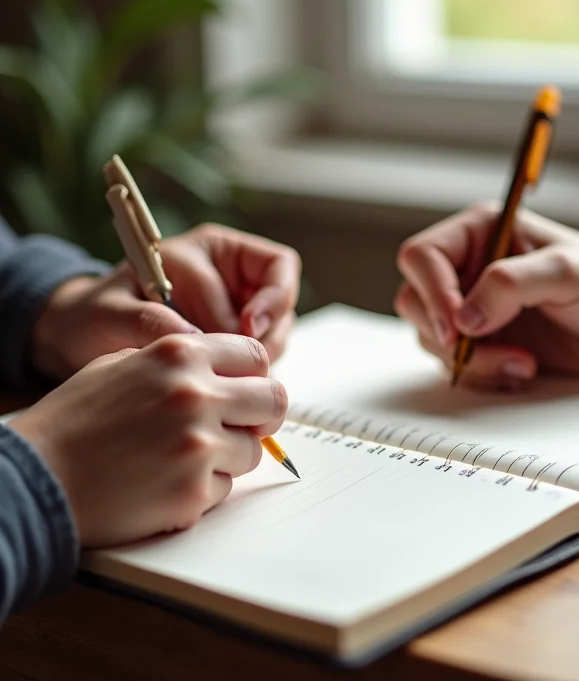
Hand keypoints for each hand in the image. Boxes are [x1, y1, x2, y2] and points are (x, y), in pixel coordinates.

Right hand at [9, 333, 286, 546]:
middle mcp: (196, 393)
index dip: (254, 376)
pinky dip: (204, 489)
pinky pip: (227, 489)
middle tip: (239, 426)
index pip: (257, 356)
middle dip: (261, 416)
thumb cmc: (77, 420)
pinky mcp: (193, 491)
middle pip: (275, 401)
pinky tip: (167, 483)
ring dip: (229, 457)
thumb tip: (230, 372)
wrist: (37, 477)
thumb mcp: (125, 364)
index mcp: (180, 353)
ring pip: (253, 451)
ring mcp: (198, 444)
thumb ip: (182, 360)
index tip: (245, 391)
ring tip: (183, 458)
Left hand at [32, 224, 300, 380]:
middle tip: (249, 361)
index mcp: (212, 250)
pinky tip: (223, 381)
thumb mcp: (113, 311)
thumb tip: (194, 338)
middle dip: (272, 331)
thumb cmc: (97, 314)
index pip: (274, 265)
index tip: (248, 330)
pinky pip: (260, 353)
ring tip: (228, 373)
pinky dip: (250, 370)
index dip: (269, 300)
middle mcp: (232, 276)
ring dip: (263, 354)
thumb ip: (150, 320)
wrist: (83, 340)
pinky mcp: (232, 341)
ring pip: (279, 328)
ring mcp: (236, 309)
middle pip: (284, 297)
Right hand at [395, 203, 578, 389]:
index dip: (433, 292)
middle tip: (482, 348)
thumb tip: (465, 318)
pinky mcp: (480, 342)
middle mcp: (466, 269)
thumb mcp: (566, 271)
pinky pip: (454, 363)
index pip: (422, 257)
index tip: (460, 326)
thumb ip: (512, 284)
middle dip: (447, 334)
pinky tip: (520, 370)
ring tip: (521, 363)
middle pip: (415, 300)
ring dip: (470, 360)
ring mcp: (470, 308)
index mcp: (479, 233)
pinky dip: (481, 374)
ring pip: (430, 337)